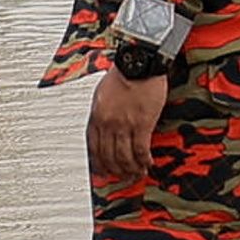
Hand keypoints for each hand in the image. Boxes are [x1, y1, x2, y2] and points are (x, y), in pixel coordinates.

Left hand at [86, 63, 170, 188]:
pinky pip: (140, 150)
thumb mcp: (103, 93)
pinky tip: (147, 164)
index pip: (93, 146)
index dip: (97, 162)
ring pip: (124, 157)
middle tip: (122, 177)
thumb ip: (102, 112)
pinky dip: (143, 160)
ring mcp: (124, 125)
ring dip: (130, 169)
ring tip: (136, 173)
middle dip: (115, 170)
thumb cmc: (124, 73)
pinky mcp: (142, 124)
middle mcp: (107, 123)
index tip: (102, 170)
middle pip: (108, 156)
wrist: (139, 63)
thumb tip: (104, 126)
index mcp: (96, 116)